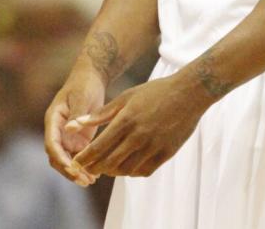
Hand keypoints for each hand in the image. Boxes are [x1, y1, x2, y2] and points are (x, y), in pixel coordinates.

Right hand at [44, 70, 106, 186]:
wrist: (91, 78)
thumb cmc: (84, 84)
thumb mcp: (81, 96)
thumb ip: (76, 113)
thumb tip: (68, 130)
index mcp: (53, 119)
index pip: (51, 143)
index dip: (60, 158)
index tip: (72, 168)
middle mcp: (57, 130)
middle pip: (57, 156)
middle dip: (68, 170)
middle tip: (84, 180)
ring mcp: (67, 136)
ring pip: (67, 160)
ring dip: (76, 172)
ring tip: (91, 181)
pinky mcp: (77, 139)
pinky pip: (77, 157)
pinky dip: (83, 166)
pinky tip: (95, 174)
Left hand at [72, 74, 209, 178]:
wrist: (188, 93)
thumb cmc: (155, 92)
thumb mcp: (126, 97)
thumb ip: (101, 114)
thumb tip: (76, 123)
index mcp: (126, 120)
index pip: (99, 146)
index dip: (85, 158)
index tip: (76, 162)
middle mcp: (138, 136)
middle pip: (110, 161)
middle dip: (95, 168)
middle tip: (87, 169)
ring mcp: (153, 146)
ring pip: (127, 169)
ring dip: (113, 171)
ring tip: (106, 168)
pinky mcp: (166, 153)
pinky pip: (145, 170)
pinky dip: (132, 172)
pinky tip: (127, 167)